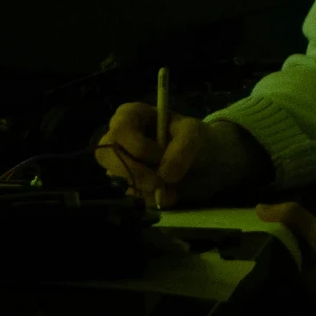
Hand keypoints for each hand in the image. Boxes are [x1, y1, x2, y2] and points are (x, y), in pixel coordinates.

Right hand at [94, 105, 265, 209]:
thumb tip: (164, 175)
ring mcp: (122, 163)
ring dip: (145, 189)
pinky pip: (131, 195)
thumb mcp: (195, 134)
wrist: (209, 162)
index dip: (137, 146)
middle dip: (134, 172)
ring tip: (172, 190)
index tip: (159, 154)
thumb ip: (182, 149)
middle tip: (158, 183)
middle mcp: (120, 139)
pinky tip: (169, 195)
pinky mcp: (130, 184)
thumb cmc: (197, 139)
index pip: (119, 129)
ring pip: (117, 178)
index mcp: (131, 116)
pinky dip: (150, 199)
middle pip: (106, 155)